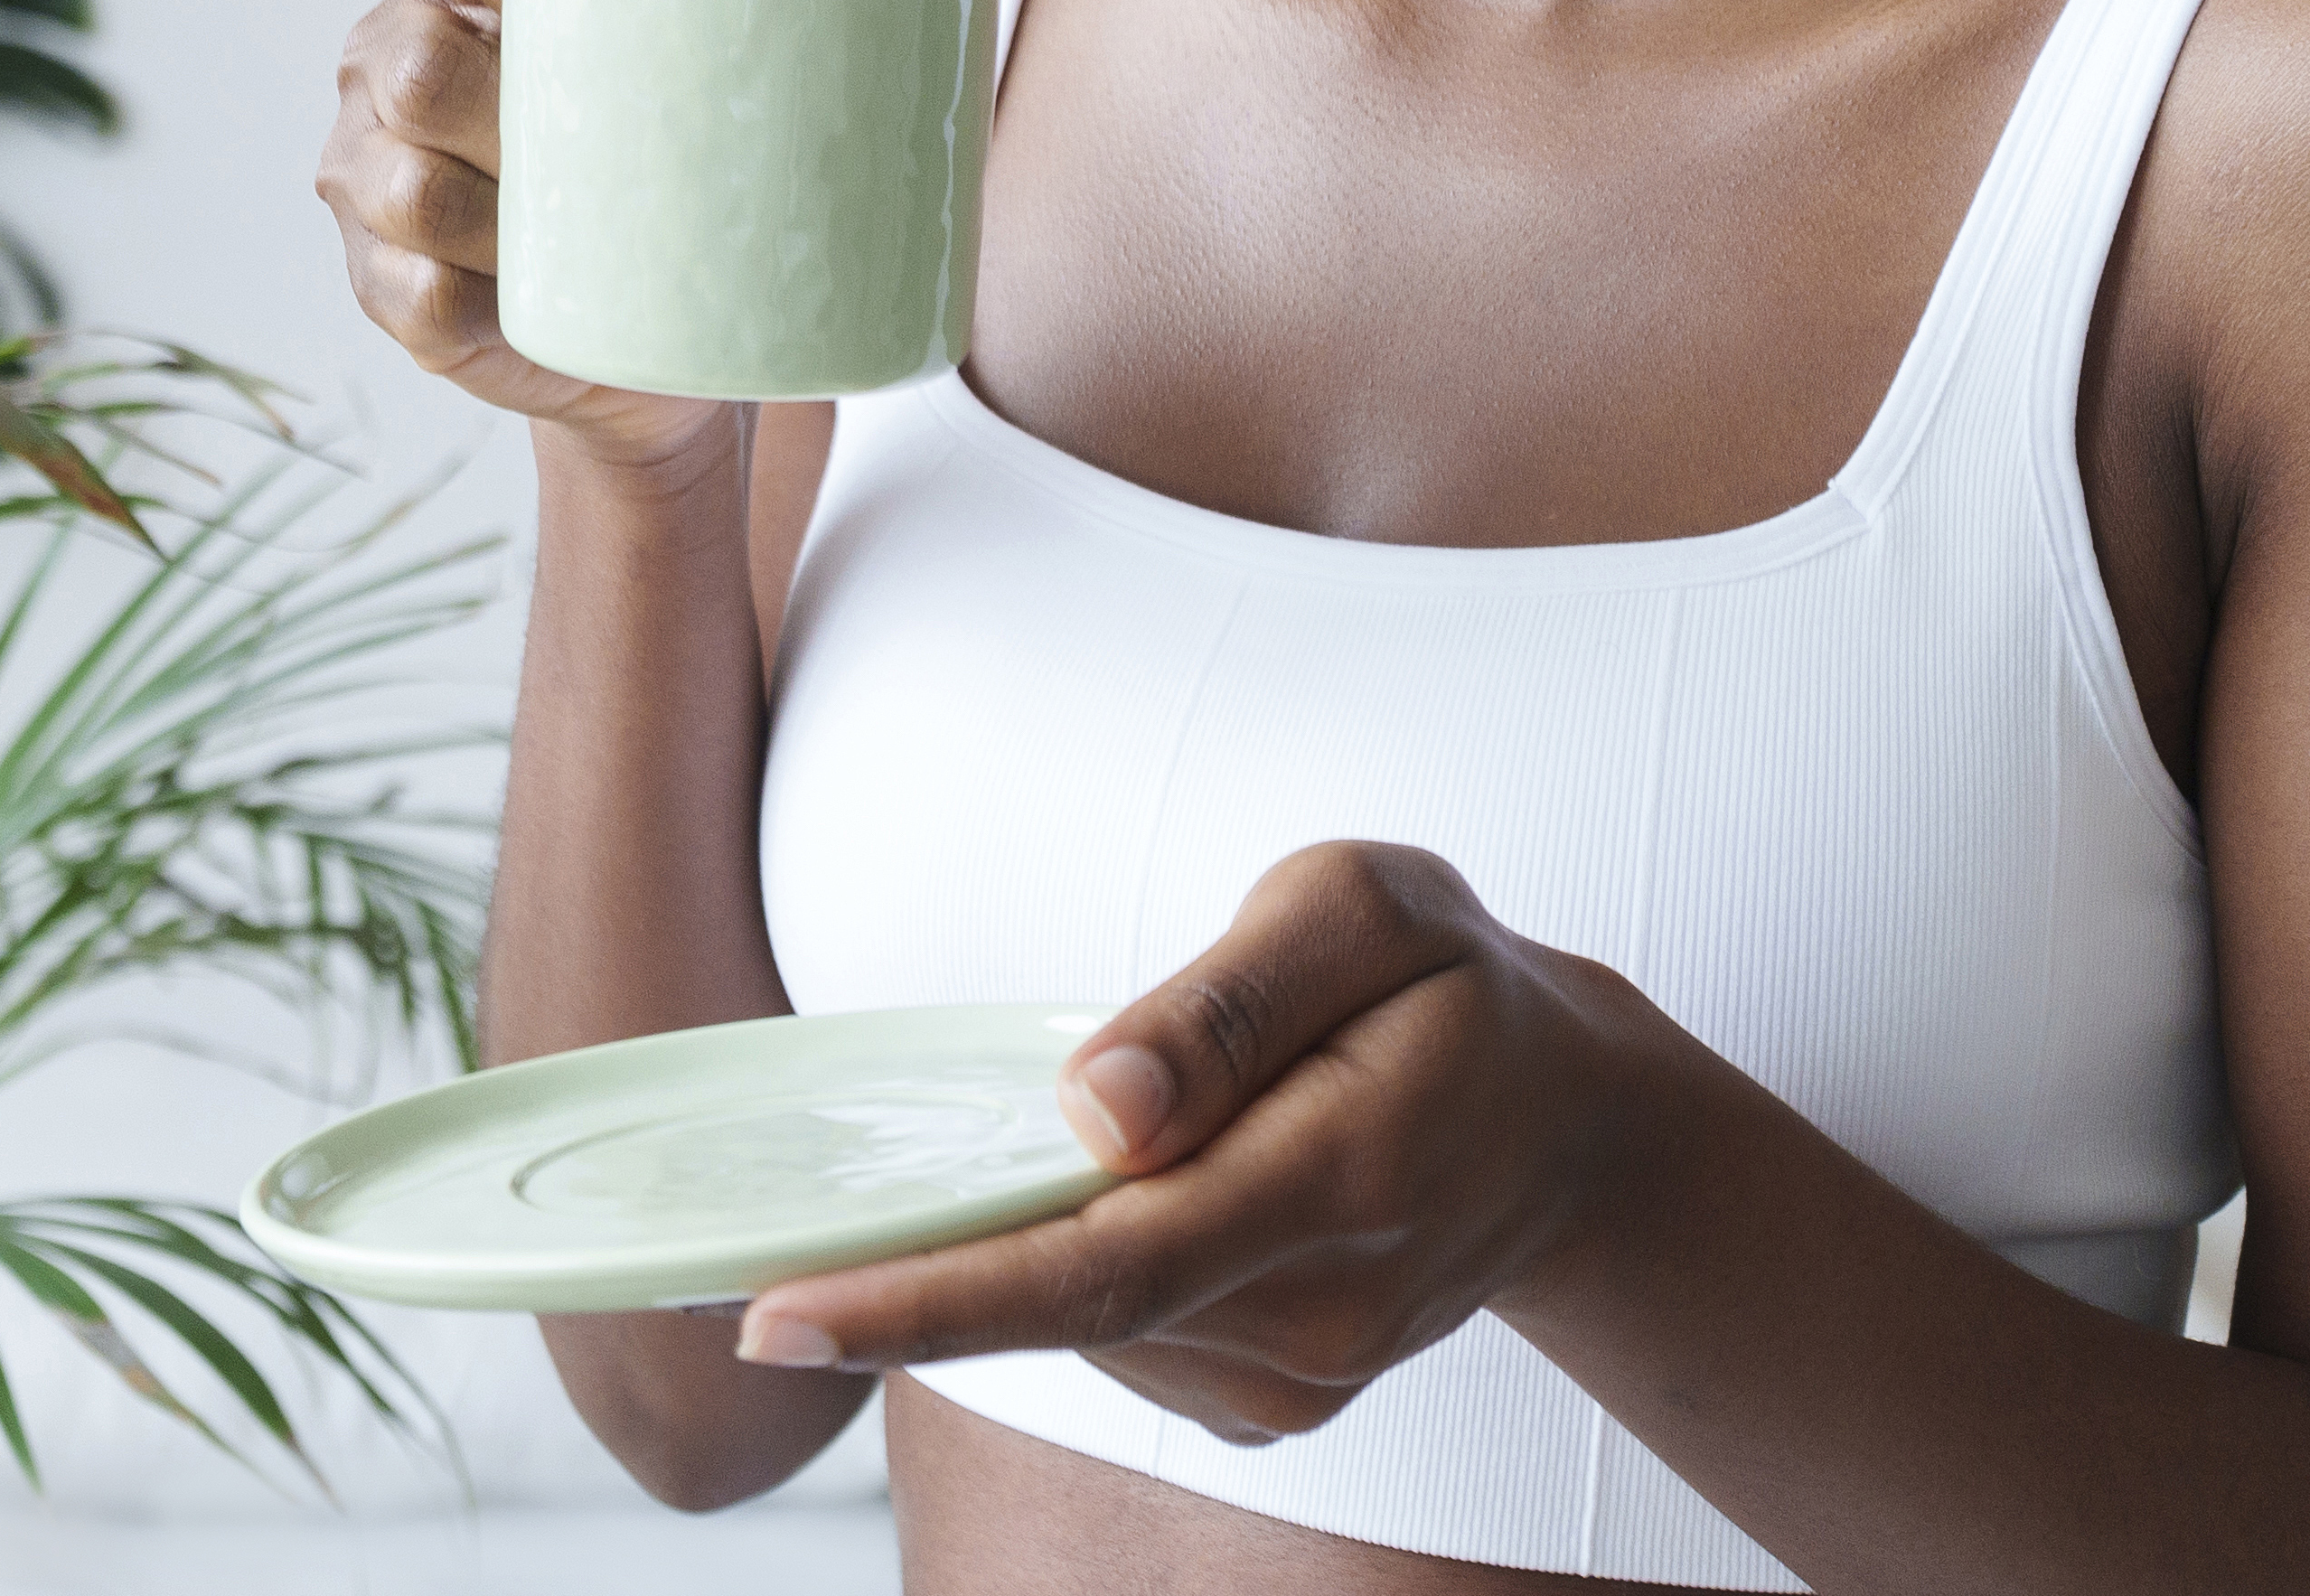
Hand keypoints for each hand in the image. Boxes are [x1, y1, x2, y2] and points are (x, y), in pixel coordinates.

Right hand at [316, 0, 740, 473]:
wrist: (652, 309)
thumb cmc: (648, 140)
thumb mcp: (662, 33)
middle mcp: (385, 64)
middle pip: (420, 68)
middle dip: (516, 112)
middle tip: (622, 144)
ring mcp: (370, 181)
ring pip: (414, 191)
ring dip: (506, 218)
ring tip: (590, 232)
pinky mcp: (382, 290)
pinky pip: (421, 293)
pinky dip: (487, 297)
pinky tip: (541, 291)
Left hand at [725, 843, 1677, 1445]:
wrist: (1571, 1128)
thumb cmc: (1455, 989)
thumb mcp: (1367, 908)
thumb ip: (1228, 1000)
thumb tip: (1092, 1104)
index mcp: (1336, 1180)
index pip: (1098, 1268)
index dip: (927, 1298)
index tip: (779, 1311)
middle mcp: (1316, 1317)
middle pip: (1064, 1312)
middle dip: (900, 1288)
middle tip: (738, 1263)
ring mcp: (1299, 1380)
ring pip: (1085, 1326)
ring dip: (1000, 1255)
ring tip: (1043, 1146)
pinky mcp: (1272, 1401)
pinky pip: (1120, 1340)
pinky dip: (1063, 1275)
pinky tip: (1102, 1198)